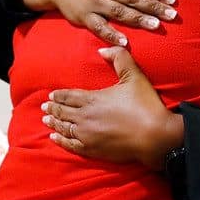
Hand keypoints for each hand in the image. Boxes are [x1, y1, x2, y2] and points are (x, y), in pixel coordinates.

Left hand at [41, 46, 183, 168]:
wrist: (154, 136)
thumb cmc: (145, 105)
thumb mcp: (134, 76)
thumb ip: (119, 58)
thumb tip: (102, 50)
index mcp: (93, 99)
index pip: (69, 96)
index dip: (59, 95)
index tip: (51, 95)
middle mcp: (85, 117)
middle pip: (63, 112)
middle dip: (53, 108)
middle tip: (44, 106)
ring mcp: (87, 135)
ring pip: (64, 127)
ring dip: (54, 123)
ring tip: (45, 120)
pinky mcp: (93, 150)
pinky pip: (71, 145)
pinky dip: (61, 140)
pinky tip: (54, 138)